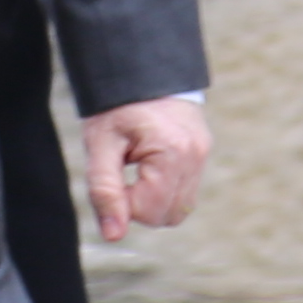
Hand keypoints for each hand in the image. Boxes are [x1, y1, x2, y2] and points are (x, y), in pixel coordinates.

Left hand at [80, 95, 210, 241]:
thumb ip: (104, 191)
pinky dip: (164, 188)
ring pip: (179, 208)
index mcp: (172, 153)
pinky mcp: (202, 152)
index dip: (124, 203)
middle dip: (140, 204)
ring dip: (153, 198)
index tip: (112, 175)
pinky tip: (148, 164)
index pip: (150, 211)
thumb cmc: (114, 106)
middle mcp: (195, 157)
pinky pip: (185, 191)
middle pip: (169, 215)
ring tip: (136, 166)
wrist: (138, 68)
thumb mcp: (99, 145)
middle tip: (123, 171)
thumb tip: (113, 235)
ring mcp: (202, 155)